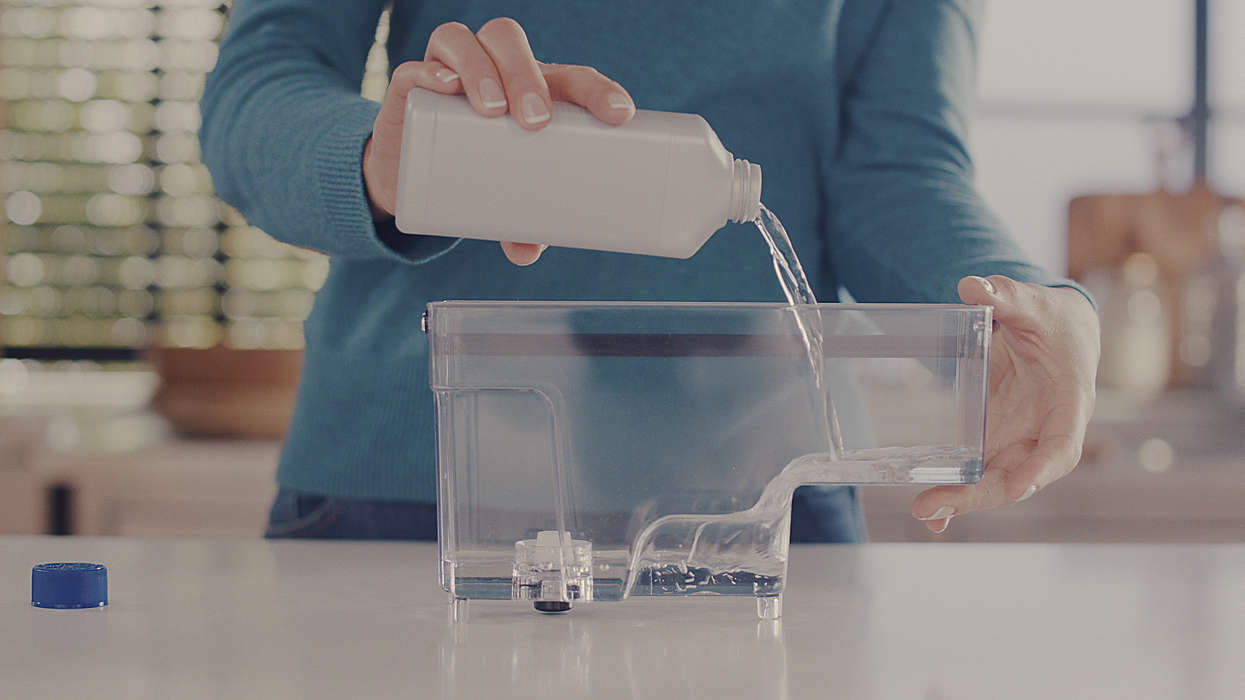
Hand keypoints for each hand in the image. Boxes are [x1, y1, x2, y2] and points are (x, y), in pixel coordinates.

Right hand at [362, 17, 635, 265]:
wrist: (410, 175)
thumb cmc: (478, 171)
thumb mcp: (505, 197)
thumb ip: (520, 224)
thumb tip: (526, 253)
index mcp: (534, 89)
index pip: (570, 77)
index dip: (597, 91)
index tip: (619, 117)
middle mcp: (492, 68)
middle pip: (511, 43)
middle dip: (528, 76)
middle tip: (536, 122)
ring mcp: (447, 71)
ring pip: (465, 42)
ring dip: (481, 70)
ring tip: (492, 111)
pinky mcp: (408, 87)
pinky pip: (415, 68)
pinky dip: (430, 72)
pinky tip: (444, 86)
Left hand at [911, 275, 1100, 533]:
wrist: (1055, 331)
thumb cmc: (1051, 320)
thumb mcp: (1033, 304)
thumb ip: (1006, 296)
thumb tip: (974, 287)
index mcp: (1067, 404)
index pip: (1061, 446)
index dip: (1042, 467)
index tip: (1022, 485)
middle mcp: (1043, 434)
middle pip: (1018, 477)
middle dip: (979, 496)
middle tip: (933, 507)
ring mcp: (1018, 442)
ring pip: (994, 482)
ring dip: (961, 501)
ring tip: (924, 512)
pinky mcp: (996, 441)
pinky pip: (977, 474)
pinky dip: (956, 494)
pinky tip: (931, 515)